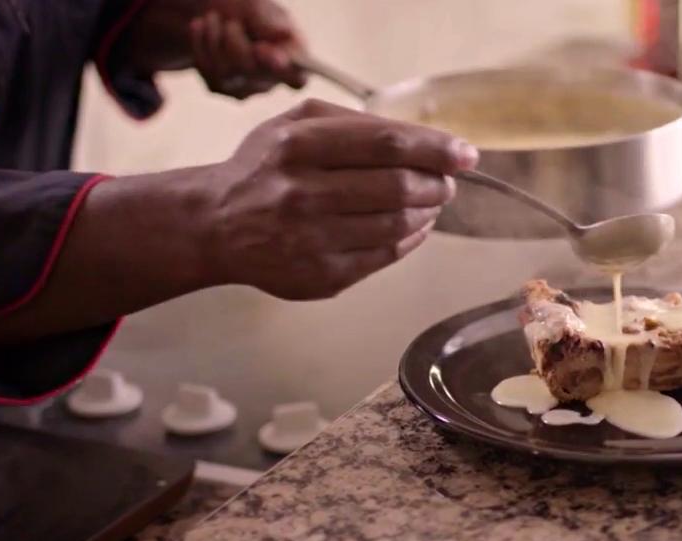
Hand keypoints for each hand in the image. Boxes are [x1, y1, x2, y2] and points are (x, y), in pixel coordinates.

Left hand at [190, 0, 307, 98]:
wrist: (211, 8)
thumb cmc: (243, 8)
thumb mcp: (257, 6)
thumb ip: (268, 22)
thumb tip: (284, 34)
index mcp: (293, 56)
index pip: (298, 79)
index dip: (284, 71)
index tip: (263, 48)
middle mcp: (273, 79)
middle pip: (253, 72)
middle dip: (235, 41)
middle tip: (230, 22)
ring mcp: (246, 87)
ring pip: (227, 73)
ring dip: (214, 38)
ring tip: (213, 18)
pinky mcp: (220, 87)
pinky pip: (208, 72)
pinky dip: (201, 44)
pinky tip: (201, 28)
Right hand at [202, 99, 477, 299]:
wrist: (216, 225)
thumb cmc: (266, 167)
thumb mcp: (293, 124)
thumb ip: (353, 123)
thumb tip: (423, 139)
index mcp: (296, 146)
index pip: (386, 144)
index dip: (435, 149)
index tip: (465, 154)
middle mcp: (302, 194)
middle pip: (398, 187)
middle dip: (437, 183)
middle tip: (446, 181)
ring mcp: (312, 240)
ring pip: (398, 225)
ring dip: (428, 211)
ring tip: (431, 201)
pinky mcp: (321, 277)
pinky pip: (386, 256)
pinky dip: (412, 239)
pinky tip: (414, 225)